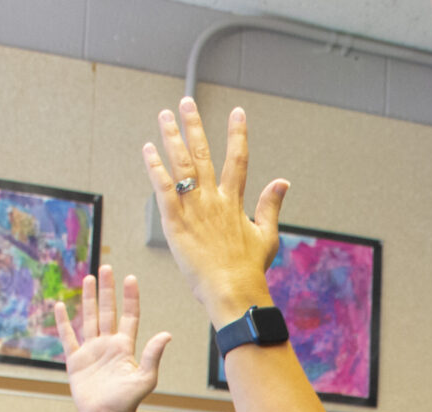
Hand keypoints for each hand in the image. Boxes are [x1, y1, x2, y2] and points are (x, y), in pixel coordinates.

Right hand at [53, 267, 171, 411]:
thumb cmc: (128, 401)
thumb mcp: (145, 378)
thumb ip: (152, 355)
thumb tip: (166, 334)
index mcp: (125, 347)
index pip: (129, 316)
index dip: (130, 298)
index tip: (130, 278)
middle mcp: (109, 345)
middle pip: (108, 312)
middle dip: (108, 291)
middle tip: (107, 269)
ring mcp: (92, 351)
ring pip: (89, 319)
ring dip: (89, 299)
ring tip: (89, 279)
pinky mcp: (76, 360)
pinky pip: (68, 337)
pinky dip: (63, 322)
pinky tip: (61, 305)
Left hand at [143, 100, 288, 321]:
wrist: (233, 290)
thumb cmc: (250, 269)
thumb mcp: (267, 236)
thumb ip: (271, 206)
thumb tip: (283, 181)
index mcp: (234, 202)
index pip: (238, 160)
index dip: (238, 134)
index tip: (238, 112)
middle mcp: (214, 199)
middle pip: (203, 154)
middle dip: (195, 126)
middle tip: (186, 102)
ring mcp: (194, 209)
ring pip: (180, 165)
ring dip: (171, 138)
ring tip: (164, 115)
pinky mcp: (175, 222)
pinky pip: (163, 188)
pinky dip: (155, 168)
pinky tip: (148, 149)